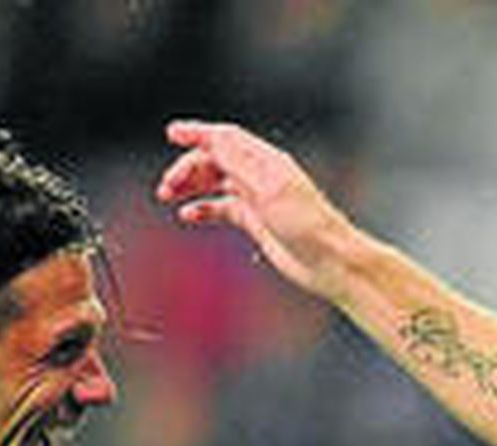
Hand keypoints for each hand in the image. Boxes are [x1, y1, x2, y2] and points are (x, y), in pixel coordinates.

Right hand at [155, 119, 347, 293]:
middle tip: (167, 186)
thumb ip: (240, 164)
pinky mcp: (256, 221)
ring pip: (215, 183)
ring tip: (168, 196)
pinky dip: (203, 209)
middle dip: (188, 168)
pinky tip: (188, 215)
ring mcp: (257, 198)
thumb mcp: (271, 190)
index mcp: (266, 162)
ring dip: (191, 186)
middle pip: (215, 160)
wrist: (330, 261)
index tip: (172, 134)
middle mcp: (260, 176)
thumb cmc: (308, 224)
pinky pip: (222, 208)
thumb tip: (213, 138)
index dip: (198, 133)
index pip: (226, 138)